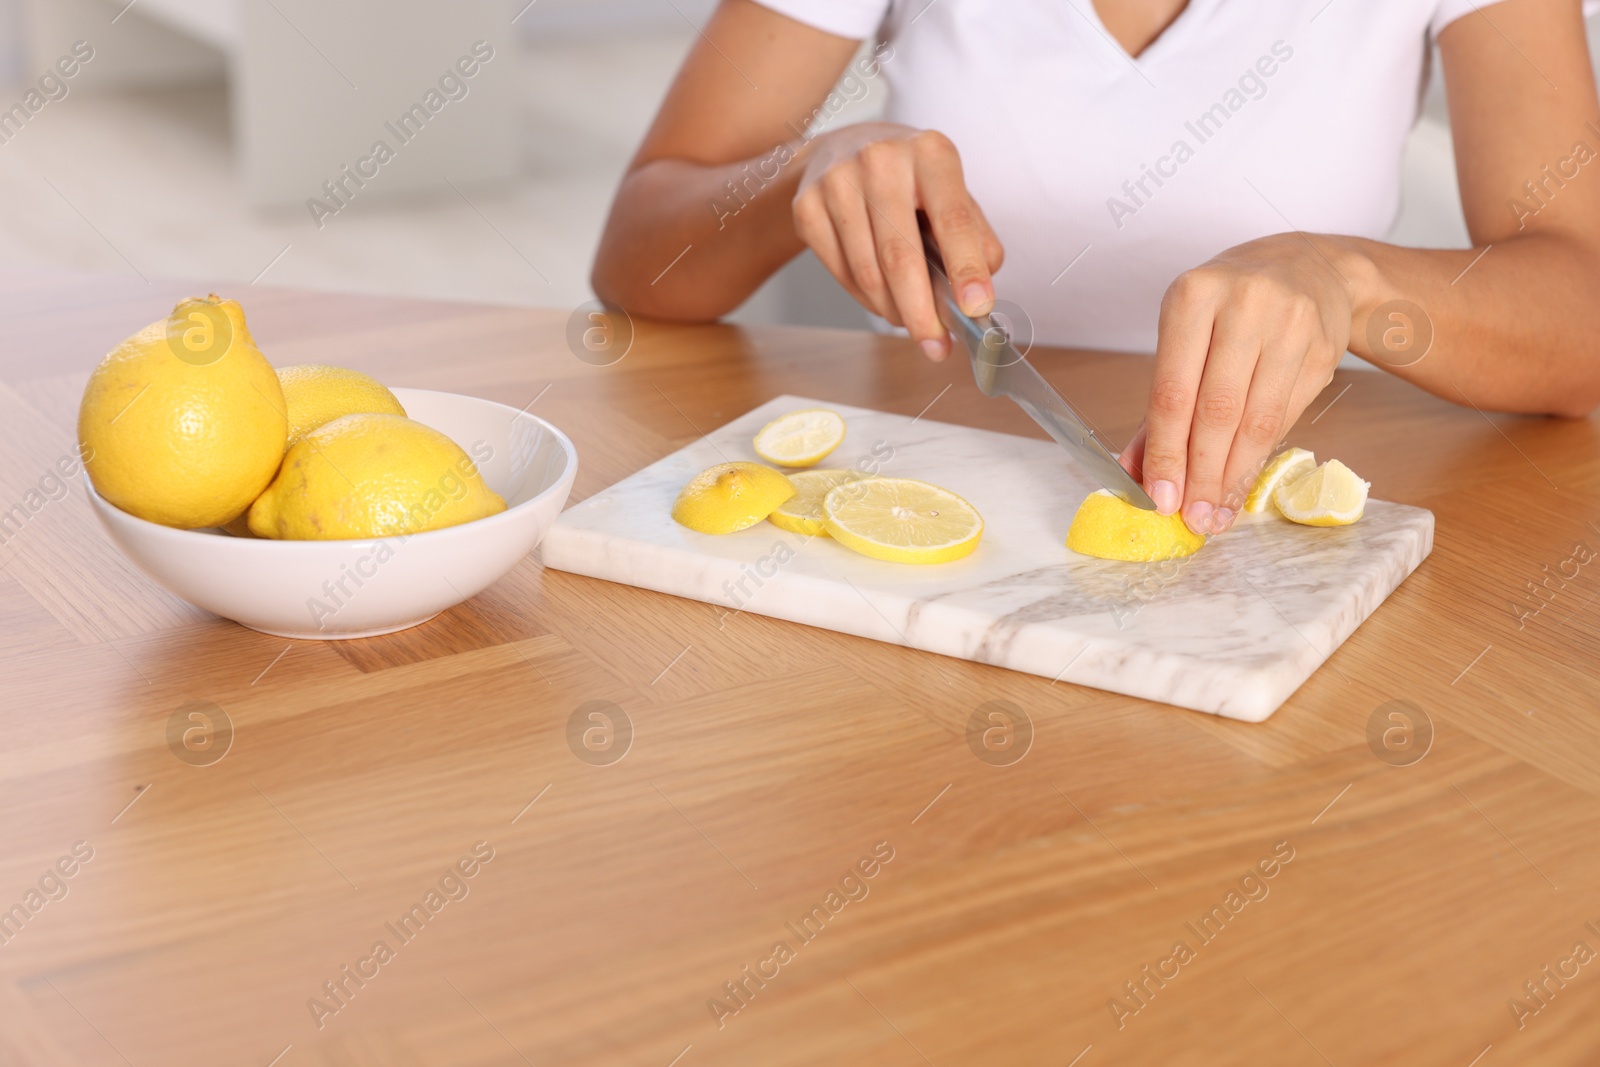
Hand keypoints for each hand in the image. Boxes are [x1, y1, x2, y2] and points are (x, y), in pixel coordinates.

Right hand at [792, 123, 1003, 359]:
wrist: (840, 151)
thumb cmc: (907, 180)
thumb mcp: (950, 192)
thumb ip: (974, 238)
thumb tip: (976, 294)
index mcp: (930, 153)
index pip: (953, 219)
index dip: (966, 269)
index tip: (976, 308)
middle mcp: (881, 159)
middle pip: (900, 256)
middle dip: (921, 312)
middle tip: (935, 346)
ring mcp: (837, 181)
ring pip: (868, 272)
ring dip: (893, 310)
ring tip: (911, 320)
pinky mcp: (807, 207)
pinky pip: (841, 273)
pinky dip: (867, 299)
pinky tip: (883, 299)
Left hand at [1118, 233, 1353, 534]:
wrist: (1309, 267)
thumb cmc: (1230, 306)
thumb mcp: (1185, 336)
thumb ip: (1159, 406)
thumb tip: (1132, 471)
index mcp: (1193, 296)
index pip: (1173, 391)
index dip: (1166, 452)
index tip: (1160, 498)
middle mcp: (1244, 305)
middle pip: (1218, 410)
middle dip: (1202, 474)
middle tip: (1192, 517)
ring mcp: (1290, 324)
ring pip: (1257, 420)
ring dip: (1233, 476)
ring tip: (1216, 513)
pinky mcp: (1322, 347)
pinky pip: (1287, 417)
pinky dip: (1260, 457)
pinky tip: (1242, 482)